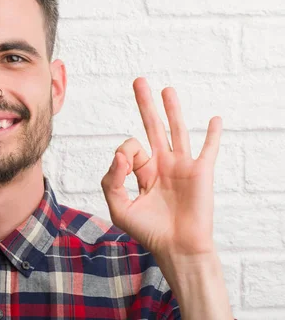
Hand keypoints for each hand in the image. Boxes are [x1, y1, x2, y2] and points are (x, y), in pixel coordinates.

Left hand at [101, 77, 221, 259]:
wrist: (176, 247)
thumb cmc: (148, 231)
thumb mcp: (119, 207)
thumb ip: (112, 180)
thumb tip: (120, 153)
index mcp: (142, 172)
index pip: (129, 148)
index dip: (124, 154)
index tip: (125, 167)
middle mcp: (162, 164)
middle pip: (152, 127)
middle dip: (145, 105)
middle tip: (138, 81)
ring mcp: (182, 166)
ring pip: (177, 130)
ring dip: (172, 109)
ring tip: (166, 89)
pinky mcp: (200, 172)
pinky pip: (209, 149)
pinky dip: (213, 134)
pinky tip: (215, 119)